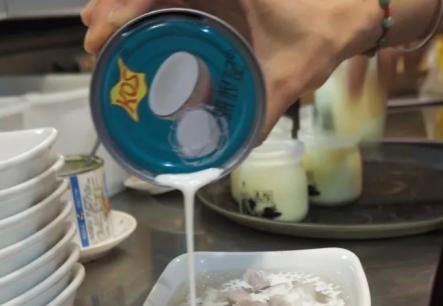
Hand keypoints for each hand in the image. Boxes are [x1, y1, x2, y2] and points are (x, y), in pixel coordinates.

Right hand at [81, 0, 381, 138]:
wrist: (349, 12)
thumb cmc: (323, 34)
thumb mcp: (290, 76)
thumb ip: (263, 114)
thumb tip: (231, 154)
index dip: (124, 4)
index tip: (104, 31)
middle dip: (113, 3)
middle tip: (93, 38)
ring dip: (126, 1)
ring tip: (101, 29)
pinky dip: (150, 3)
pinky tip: (136, 23)